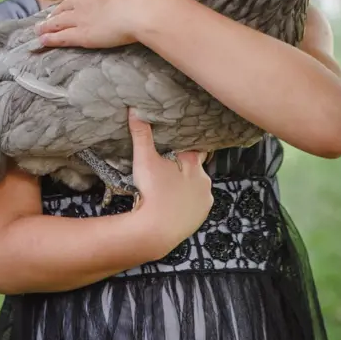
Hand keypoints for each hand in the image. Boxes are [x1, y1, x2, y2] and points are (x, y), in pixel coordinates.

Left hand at [35, 0, 159, 48]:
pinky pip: (62, 37)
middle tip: (49, 18)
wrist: (142, 7)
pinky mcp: (82, 35)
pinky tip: (43, 40)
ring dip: (47, 26)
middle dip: (56, 12)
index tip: (67, 4)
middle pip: (65, 5)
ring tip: (39, 30)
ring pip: (58, 21)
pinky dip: (51, 39)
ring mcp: (80, 16)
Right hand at [127, 110, 213, 258]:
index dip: (183, 150)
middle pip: (195, 169)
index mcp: (194, 164)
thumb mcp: (144, 160)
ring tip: (168, 189)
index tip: (174, 151)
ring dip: (186, 187)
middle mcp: (205, 180)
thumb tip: (135, 109)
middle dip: (183, 169)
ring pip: (197, 187)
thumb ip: (141, 134)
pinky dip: (187, 203)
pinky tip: (175, 204)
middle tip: (166, 172)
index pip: (193, 149)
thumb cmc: (152, 192)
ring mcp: (205, 199)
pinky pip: (196, 204)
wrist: (156, 230)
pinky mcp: (202, 215)